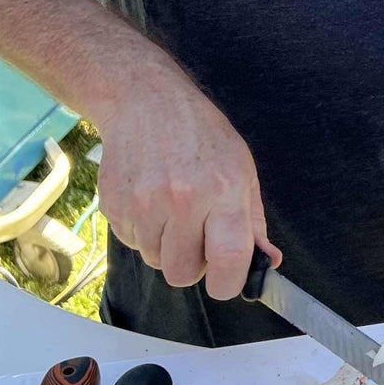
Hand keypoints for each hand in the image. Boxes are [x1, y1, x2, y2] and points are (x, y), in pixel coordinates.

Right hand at [94, 67, 279, 299]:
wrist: (147, 102)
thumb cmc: (201, 134)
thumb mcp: (241, 168)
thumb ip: (253, 221)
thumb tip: (268, 262)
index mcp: (223, 189)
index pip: (229, 260)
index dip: (229, 283)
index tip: (227, 280)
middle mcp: (183, 199)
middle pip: (183, 275)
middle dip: (192, 264)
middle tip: (197, 235)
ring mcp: (144, 204)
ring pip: (155, 261)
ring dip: (166, 245)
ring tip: (172, 208)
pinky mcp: (115, 206)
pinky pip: (132, 244)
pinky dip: (143, 231)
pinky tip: (150, 198)